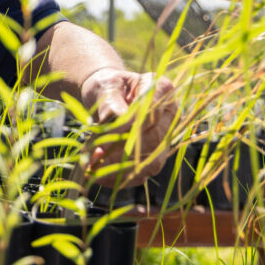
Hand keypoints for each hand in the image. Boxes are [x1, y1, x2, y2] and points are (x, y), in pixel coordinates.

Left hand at [80, 67, 176, 187]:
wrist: (106, 96)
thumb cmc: (107, 86)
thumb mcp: (106, 86)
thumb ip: (112, 101)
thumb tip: (119, 117)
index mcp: (162, 89)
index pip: (150, 112)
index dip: (126, 128)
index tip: (101, 140)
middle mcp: (171, 115)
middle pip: (153, 140)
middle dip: (121, 152)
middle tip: (93, 156)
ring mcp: (166, 138)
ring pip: (151, 162)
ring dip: (120, 168)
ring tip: (93, 167)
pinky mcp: (156, 157)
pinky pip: (142, 174)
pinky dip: (119, 178)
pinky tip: (98, 175)